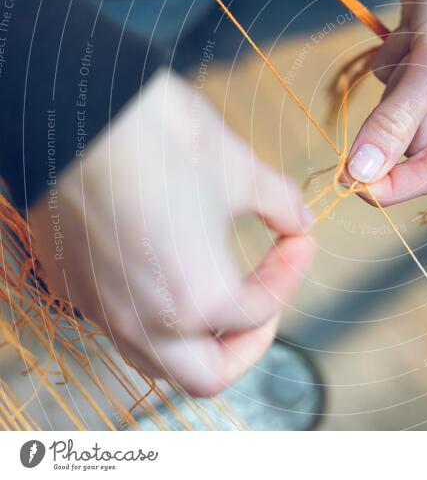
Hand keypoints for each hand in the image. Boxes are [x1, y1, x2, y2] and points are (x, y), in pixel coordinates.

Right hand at [28, 69, 313, 396]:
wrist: (77, 105)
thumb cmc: (160, 136)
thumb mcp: (241, 169)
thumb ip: (282, 206)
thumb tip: (300, 219)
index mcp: (196, 298)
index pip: (262, 308)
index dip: (292, 270)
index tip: (300, 239)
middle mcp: (144, 319)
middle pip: (208, 374)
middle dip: (248, 344)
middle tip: (266, 303)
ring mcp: (101, 307)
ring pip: (156, 361)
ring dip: (199, 342)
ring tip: (222, 299)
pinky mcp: (72, 284)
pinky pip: (121, 327)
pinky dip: (157, 318)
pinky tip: (170, 274)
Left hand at [346, 0, 426, 204]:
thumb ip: (395, 124)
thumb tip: (360, 175)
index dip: (397, 182)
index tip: (352, 187)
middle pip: (412, 147)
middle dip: (402, 107)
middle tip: (422, 64)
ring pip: (395, 118)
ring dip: (397, 79)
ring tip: (425, 39)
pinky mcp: (425, 76)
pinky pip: (390, 89)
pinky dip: (394, 61)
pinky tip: (416, 31)